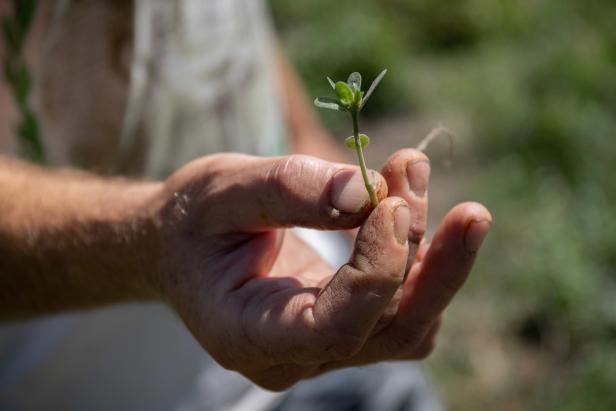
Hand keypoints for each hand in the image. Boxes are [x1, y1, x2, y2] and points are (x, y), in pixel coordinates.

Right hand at [151, 151, 490, 389]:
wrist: (182, 245)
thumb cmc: (192, 220)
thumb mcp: (222, 189)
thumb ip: (287, 189)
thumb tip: (365, 190)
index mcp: (247, 333)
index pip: (335, 329)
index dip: (377, 270)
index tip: (391, 201)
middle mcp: (293, 356)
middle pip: (391, 332)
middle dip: (435, 267)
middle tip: (468, 208)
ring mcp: (324, 348)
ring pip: (409, 321)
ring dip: (431, 253)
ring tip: (413, 172)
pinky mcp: (347, 326)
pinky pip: (403, 304)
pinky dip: (418, 254)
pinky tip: (407, 199)